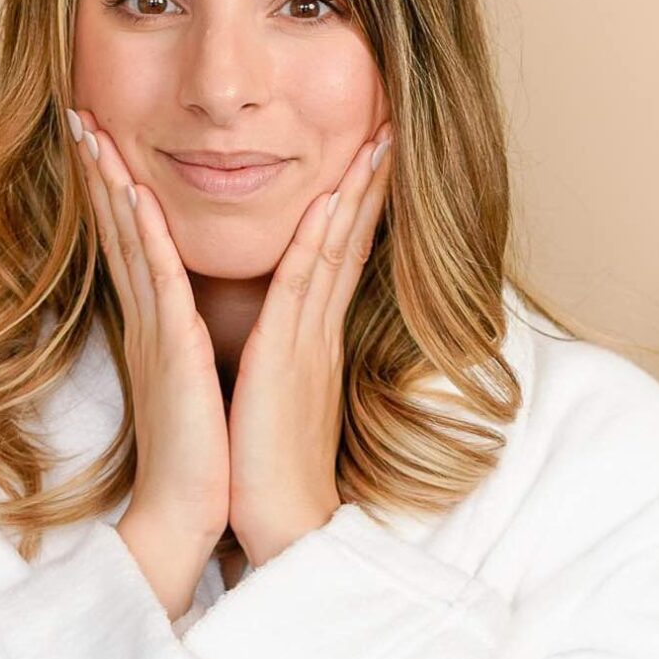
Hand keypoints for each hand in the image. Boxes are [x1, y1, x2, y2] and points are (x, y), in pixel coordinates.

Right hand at [67, 108, 229, 544]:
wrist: (187, 513)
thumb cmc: (198, 451)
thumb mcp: (190, 379)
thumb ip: (182, 339)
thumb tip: (187, 313)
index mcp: (157, 324)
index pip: (132, 242)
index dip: (113, 188)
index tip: (102, 141)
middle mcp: (148, 319)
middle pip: (119, 228)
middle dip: (99, 169)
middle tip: (81, 115)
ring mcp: (155, 331)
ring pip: (131, 240)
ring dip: (112, 182)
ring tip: (93, 131)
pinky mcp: (172, 350)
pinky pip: (157, 278)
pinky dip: (144, 233)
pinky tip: (131, 194)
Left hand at [227, 122, 393, 567]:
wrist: (280, 529)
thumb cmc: (268, 469)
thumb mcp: (276, 398)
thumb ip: (282, 359)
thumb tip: (278, 337)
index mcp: (311, 339)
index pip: (338, 256)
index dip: (356, 205)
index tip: (367, 159)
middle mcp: (318, 331)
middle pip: (348, 240)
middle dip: (369, 182)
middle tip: (389, 129)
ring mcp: (308, 341)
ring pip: (333, 249)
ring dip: (353, 191)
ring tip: (375, 140)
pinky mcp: (287, 359)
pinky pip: (302, 285)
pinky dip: (315, 238)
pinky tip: (328, 198)